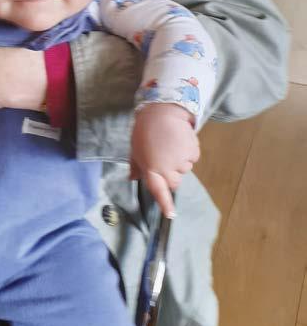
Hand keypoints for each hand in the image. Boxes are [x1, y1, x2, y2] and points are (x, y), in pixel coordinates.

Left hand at [130, 103, 199, 217]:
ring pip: (184, 168)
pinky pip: (193, 157)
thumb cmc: (145, 129)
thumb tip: (132, 178)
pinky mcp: (193, 152)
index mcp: (151, 168)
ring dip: (179, 160)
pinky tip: (180, 139)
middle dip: (171, 172)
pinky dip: (188, 151)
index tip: (171, 215)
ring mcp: (181, 161)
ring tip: (170, 143)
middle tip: (163, 155)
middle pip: (174, 181)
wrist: (161, 110)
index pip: (159, 191)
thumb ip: (136, 165)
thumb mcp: (135, 148)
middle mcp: (167, 168)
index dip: (165, 204)